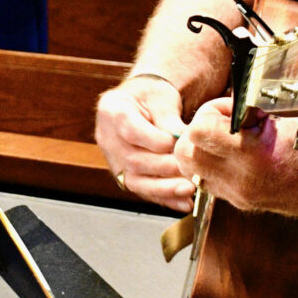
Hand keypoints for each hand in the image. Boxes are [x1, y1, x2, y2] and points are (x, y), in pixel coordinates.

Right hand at [93, 75, 195, 212]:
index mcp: (112, 110)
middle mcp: (107, 138)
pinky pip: (143, 191)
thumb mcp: (161, 97)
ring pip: (135, 181)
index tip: (177, 143)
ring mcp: (114, 159)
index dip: (155, 141)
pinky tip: (183, 202)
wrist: (142, 103)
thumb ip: (169, 117)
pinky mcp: (124, 175)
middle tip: (190, 169)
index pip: (130, 131)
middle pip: (133, 160)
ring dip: (164, 188)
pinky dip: (164, 198)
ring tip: (188, 190)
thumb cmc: (150, 95)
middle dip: (165, 168)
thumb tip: (183, 139)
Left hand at [174, 97, 297, 215]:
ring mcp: (243, 196)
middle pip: (186, 156)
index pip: (197, 132)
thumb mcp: (291, 112)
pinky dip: (216, 167)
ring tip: (230, 139)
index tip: (230, 108)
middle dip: (196, 133)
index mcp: (253, 154)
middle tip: (222, 123)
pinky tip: (240, 155)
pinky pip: (213, 184)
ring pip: (195, 173)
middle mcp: (242, 180)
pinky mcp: (247, 204)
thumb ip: (253, 105)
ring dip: (203, 152)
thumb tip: (227, 97)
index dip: (209, 112)